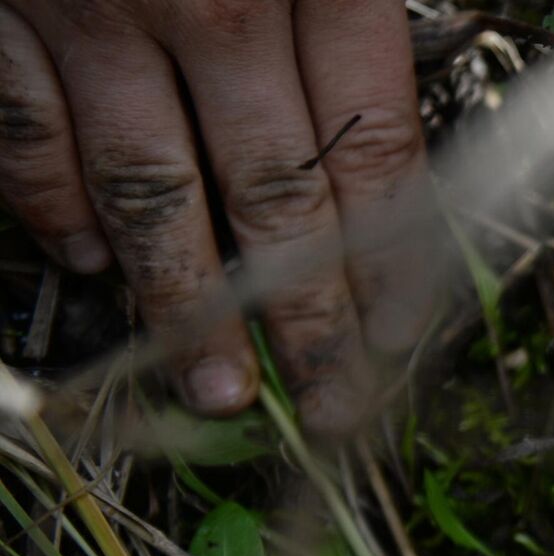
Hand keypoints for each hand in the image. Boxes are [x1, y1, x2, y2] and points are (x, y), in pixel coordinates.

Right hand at [0, 0, 431, 431]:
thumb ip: (347, 30)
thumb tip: (382, 168)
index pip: (374, 151)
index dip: (392, 257)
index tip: (401, 335)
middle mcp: (214, 0)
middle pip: (276, 195)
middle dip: (309, 321)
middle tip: (333, 404)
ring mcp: (99, 8)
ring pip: (151, 186)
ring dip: (187, 304)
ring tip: (221, 389)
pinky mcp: (2, 6)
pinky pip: (30, 129)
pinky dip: (55, 206)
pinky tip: (90, 265)